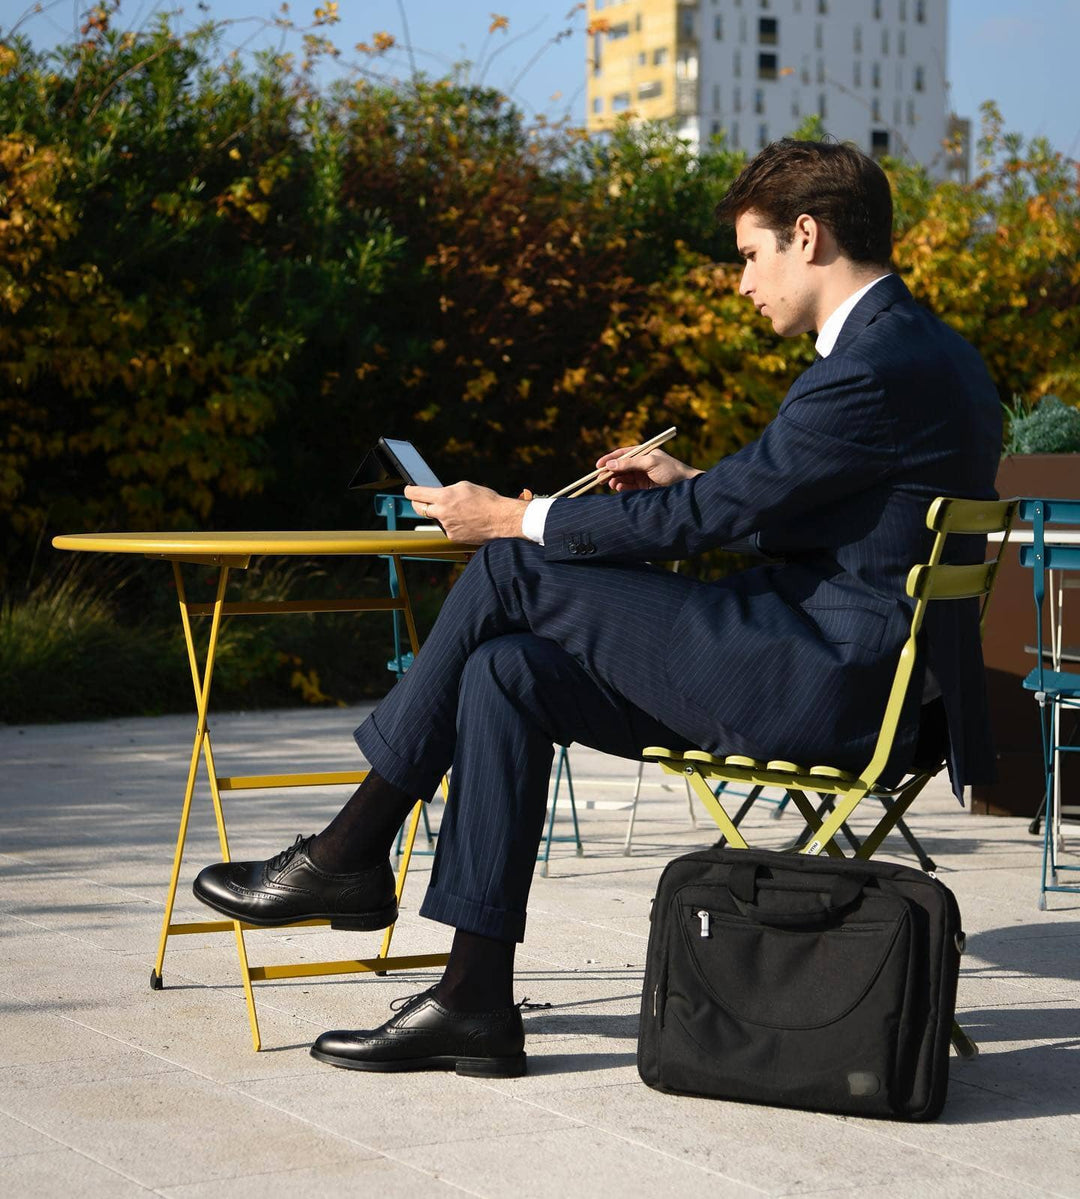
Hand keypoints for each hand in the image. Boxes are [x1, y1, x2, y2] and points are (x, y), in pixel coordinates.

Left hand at [404, 481, 528, 542]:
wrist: (501, 520)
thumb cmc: (486, 500)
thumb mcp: (465, 487)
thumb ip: (447, 490)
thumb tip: (437, 494)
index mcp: (444, 497)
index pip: (416, 494)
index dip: (409, 491)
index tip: (408, 490)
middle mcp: (442, 513)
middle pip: (419, 508)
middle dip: (418, 503)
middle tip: (421, 500)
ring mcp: (446, 527)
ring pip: (436, 518)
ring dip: (441, 514)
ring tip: (459, 510)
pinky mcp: (453, 537)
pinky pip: (447, 528)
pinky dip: (452, 524)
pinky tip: (466, 520)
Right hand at [596, 445, 702, 491]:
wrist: (686, 486)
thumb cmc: (671, 470)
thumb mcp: (650, 463)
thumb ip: (629, 464)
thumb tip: (610, 465)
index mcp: (644, 453)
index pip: (623, 454)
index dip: (610, 459)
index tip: (598, 465)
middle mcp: (642, 464)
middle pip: (621, 467)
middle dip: (610, 472)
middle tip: (600, 478)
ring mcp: (642, 476)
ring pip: (623, 477)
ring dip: (615, 480)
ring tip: (611, 484)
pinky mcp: (644, 488)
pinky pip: (629, 487)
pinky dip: (622, 487)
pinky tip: (619, 488)